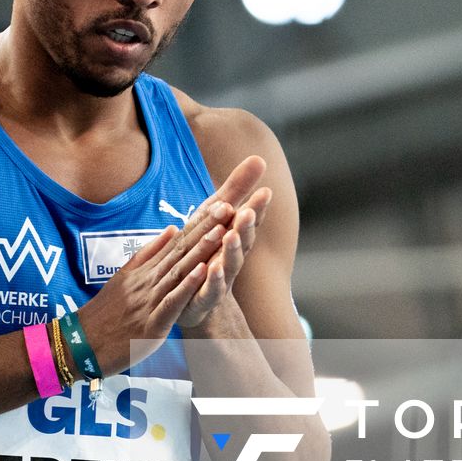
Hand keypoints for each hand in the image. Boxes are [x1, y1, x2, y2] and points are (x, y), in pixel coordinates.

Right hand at [76, 159, 262, 371]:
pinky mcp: (152, 323)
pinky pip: (172, 301)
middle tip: (228, 207)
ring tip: (221, 231)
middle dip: (206, 229)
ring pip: (179, 271)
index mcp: (145, 270)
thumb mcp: (125, 277)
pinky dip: (187, 285)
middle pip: (181, 251)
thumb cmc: (106, 314)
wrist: (82, 343)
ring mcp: (150, 300)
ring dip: (201, 251)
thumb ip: (149, 254)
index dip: (199, 223)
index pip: (177, 242)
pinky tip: (203, 271)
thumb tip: (172, 228)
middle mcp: (148, 280)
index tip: (219, 205)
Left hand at [177, 173, 270, 330]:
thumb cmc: (208, 253)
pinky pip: (208, 289)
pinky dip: (211, 280)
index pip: (248, 221)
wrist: (195, 302)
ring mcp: (219, 280)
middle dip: (246, 226)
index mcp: (233, 238)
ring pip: (227, 265)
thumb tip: (259, 157)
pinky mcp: (202, 299)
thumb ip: (237, 190)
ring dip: (230, 250)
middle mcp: (231, 259)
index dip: (257, 208)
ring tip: (230, 235)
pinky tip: (210, 267)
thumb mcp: (217, 217)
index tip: (265, 191)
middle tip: (249, 211)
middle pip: (241, 241)